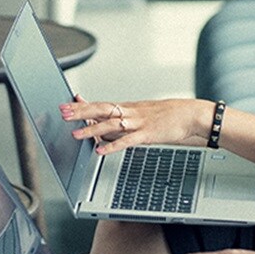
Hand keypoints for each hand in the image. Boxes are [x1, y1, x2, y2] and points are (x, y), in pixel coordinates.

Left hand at [59, 97, 212, 154]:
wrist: (192, 115)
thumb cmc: (170, 116)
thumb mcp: (145, 114)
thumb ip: (128, 118)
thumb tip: (112, 124)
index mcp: (129, 107)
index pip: (102, 104)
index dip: (84, 104)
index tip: (67, 103)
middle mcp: (131, 112)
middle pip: (101, 109)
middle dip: (80, 111)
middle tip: (62, 112)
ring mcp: (139, 122)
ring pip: (110, 124)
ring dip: (91, 129)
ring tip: (74, 134)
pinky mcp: (148, 134)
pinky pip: (126, 140)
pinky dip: (112, 145)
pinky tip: (100, 150)